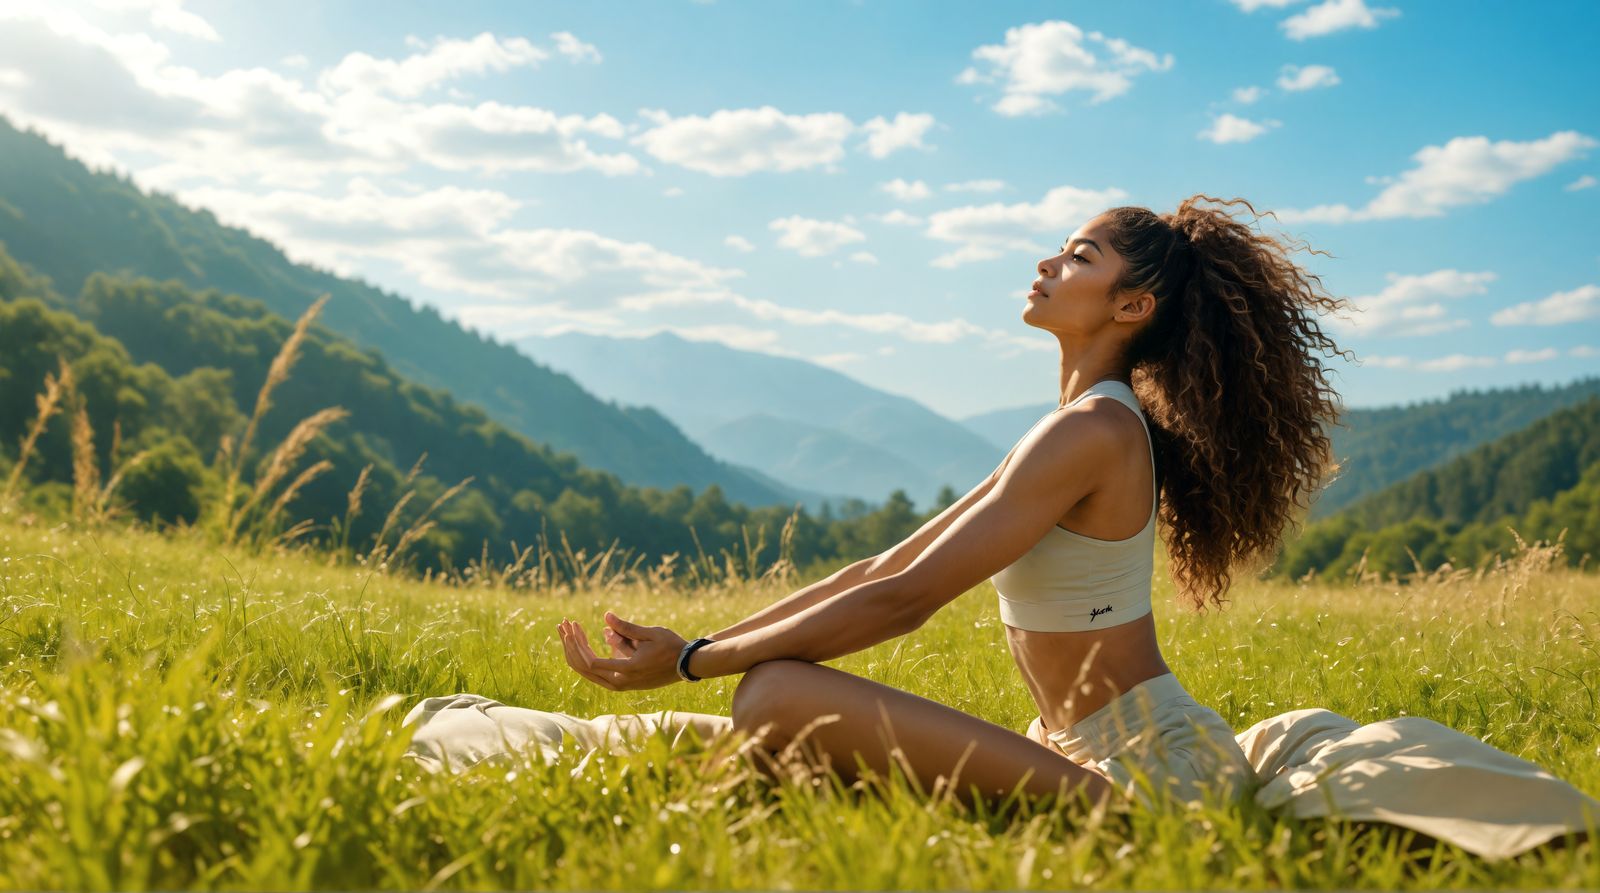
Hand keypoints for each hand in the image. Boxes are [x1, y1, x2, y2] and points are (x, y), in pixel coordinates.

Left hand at [557, 611, 688, 690]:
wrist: (686, 665)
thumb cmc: (670, 647)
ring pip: (589, 673)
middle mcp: (621, 682)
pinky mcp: (624, 684)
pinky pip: (598, 673)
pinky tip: (583, 642)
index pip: (591, 662)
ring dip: (578, 652)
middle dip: (572, 646)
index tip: (573, 626)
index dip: (578, 644)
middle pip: (585, 669)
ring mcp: (622, 685)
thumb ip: (625, 627)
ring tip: (570, 632)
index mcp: (627, 670)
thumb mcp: (649, 633)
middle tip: (565, 626)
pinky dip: (588, 658)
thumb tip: (605, 617)